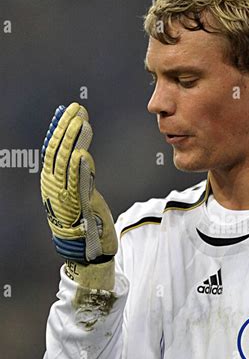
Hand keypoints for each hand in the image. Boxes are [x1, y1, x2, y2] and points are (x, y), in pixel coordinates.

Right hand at [40, 102, 116, 264]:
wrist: (85, 249)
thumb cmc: (83, 221)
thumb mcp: (79, 192)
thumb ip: (79, 173)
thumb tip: (81, 152)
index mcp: (52, 182)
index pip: (53, 149)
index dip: (59, 129)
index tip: (66, 111)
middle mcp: (55, 187)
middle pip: (58, 151)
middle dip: (66, 128)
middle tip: (76, 109)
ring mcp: (65, 196)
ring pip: (66, 163)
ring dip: (74, 140)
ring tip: (81, 121)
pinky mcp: (78, 206)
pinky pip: (77, 184)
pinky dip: (79, 169)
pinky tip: (82, 153)